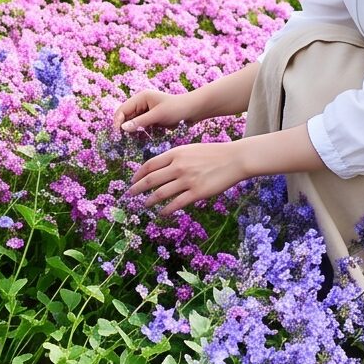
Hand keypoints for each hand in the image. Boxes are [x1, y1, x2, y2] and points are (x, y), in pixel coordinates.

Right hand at [116, 86, 198, 134]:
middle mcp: (141, 103)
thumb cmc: (176, 109)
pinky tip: (139, 141)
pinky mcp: (150, 119)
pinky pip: (140, 127)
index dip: (118, 122)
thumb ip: (140, 122)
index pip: (123, 109)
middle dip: (123, 128)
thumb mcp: (157, 115)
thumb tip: (122, 128)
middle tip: (121, 142)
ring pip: (132, 123)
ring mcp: (145, 111)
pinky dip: (138, 133)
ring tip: (129, 143)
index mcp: (141, 97)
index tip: (117, 135)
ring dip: (130, 132)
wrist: (193, 111)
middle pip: (125, 116)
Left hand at [127, 138, 254, 216]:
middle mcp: (178, 166)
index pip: (149, 165)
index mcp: (176, 153)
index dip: (138, 175)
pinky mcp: (197, 192)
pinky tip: (162, 213)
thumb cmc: (213, 154)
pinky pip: (176, 204)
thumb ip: (175, 158)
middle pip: (151, 180)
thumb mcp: (190, 149)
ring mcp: (187, 180)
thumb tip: (160, 169)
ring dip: (149, 200)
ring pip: (160, 193)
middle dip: (137, 188)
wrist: (234, 159)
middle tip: (129, 195)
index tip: (132, 181)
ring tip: (144, 205)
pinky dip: (166, 210)